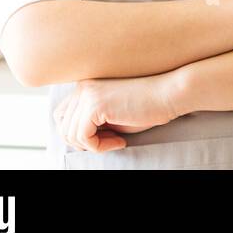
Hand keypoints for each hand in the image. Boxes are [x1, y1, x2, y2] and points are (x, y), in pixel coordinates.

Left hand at [52, 72, 182, 153]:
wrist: (169, 94)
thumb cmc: (147, 106)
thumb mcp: (112, 113)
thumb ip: (92, 120)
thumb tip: (75, 139)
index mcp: (86, 86)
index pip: (62, 117)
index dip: (80, 134)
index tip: (105, 138)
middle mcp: (82, 87)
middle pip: (63, 127)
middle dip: (85, 142)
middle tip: (111, 142)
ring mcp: (87, 94)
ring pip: (70, 135)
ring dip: (94, 145)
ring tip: (117, 141)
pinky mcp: (94, 105)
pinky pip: (83, 137)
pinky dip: (99, 147)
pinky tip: (120, 141)